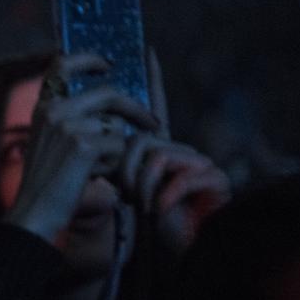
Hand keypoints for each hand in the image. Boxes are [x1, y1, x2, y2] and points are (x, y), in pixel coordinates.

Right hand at [5, 54, 159, 242]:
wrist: (36, 208)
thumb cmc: (47, 180)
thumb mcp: (49, 141)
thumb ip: (71, 120)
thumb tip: (110, 110)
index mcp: (44, 106)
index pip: (62, 65)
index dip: (88, 58)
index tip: (107, 63)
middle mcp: (54, 110)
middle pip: (109, 94)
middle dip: (136, 109)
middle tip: (153, 122)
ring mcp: (68, 125)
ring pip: (117, 126)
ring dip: (120, 148)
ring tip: (107, 168)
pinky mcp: (83, 145)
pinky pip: (118, 147)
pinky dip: (116, 164)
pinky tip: (102, 177)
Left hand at [118, 50, 230, 252]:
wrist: (182, 249)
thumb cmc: (151, 219)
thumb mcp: (124, 188)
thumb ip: (110, 161)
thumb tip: (85, 140)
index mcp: (158, 149)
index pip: (152, 108)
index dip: (151, 79)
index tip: (146, 50)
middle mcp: (180, 149)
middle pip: (144, 140)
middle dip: (129, 170)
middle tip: (130, 194)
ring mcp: (199, 161)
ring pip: (158, 157)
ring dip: (144, 186)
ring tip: (145, 205)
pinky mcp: (214, 178)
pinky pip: (179, 177)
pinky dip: (164, 197)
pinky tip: (160, 209)